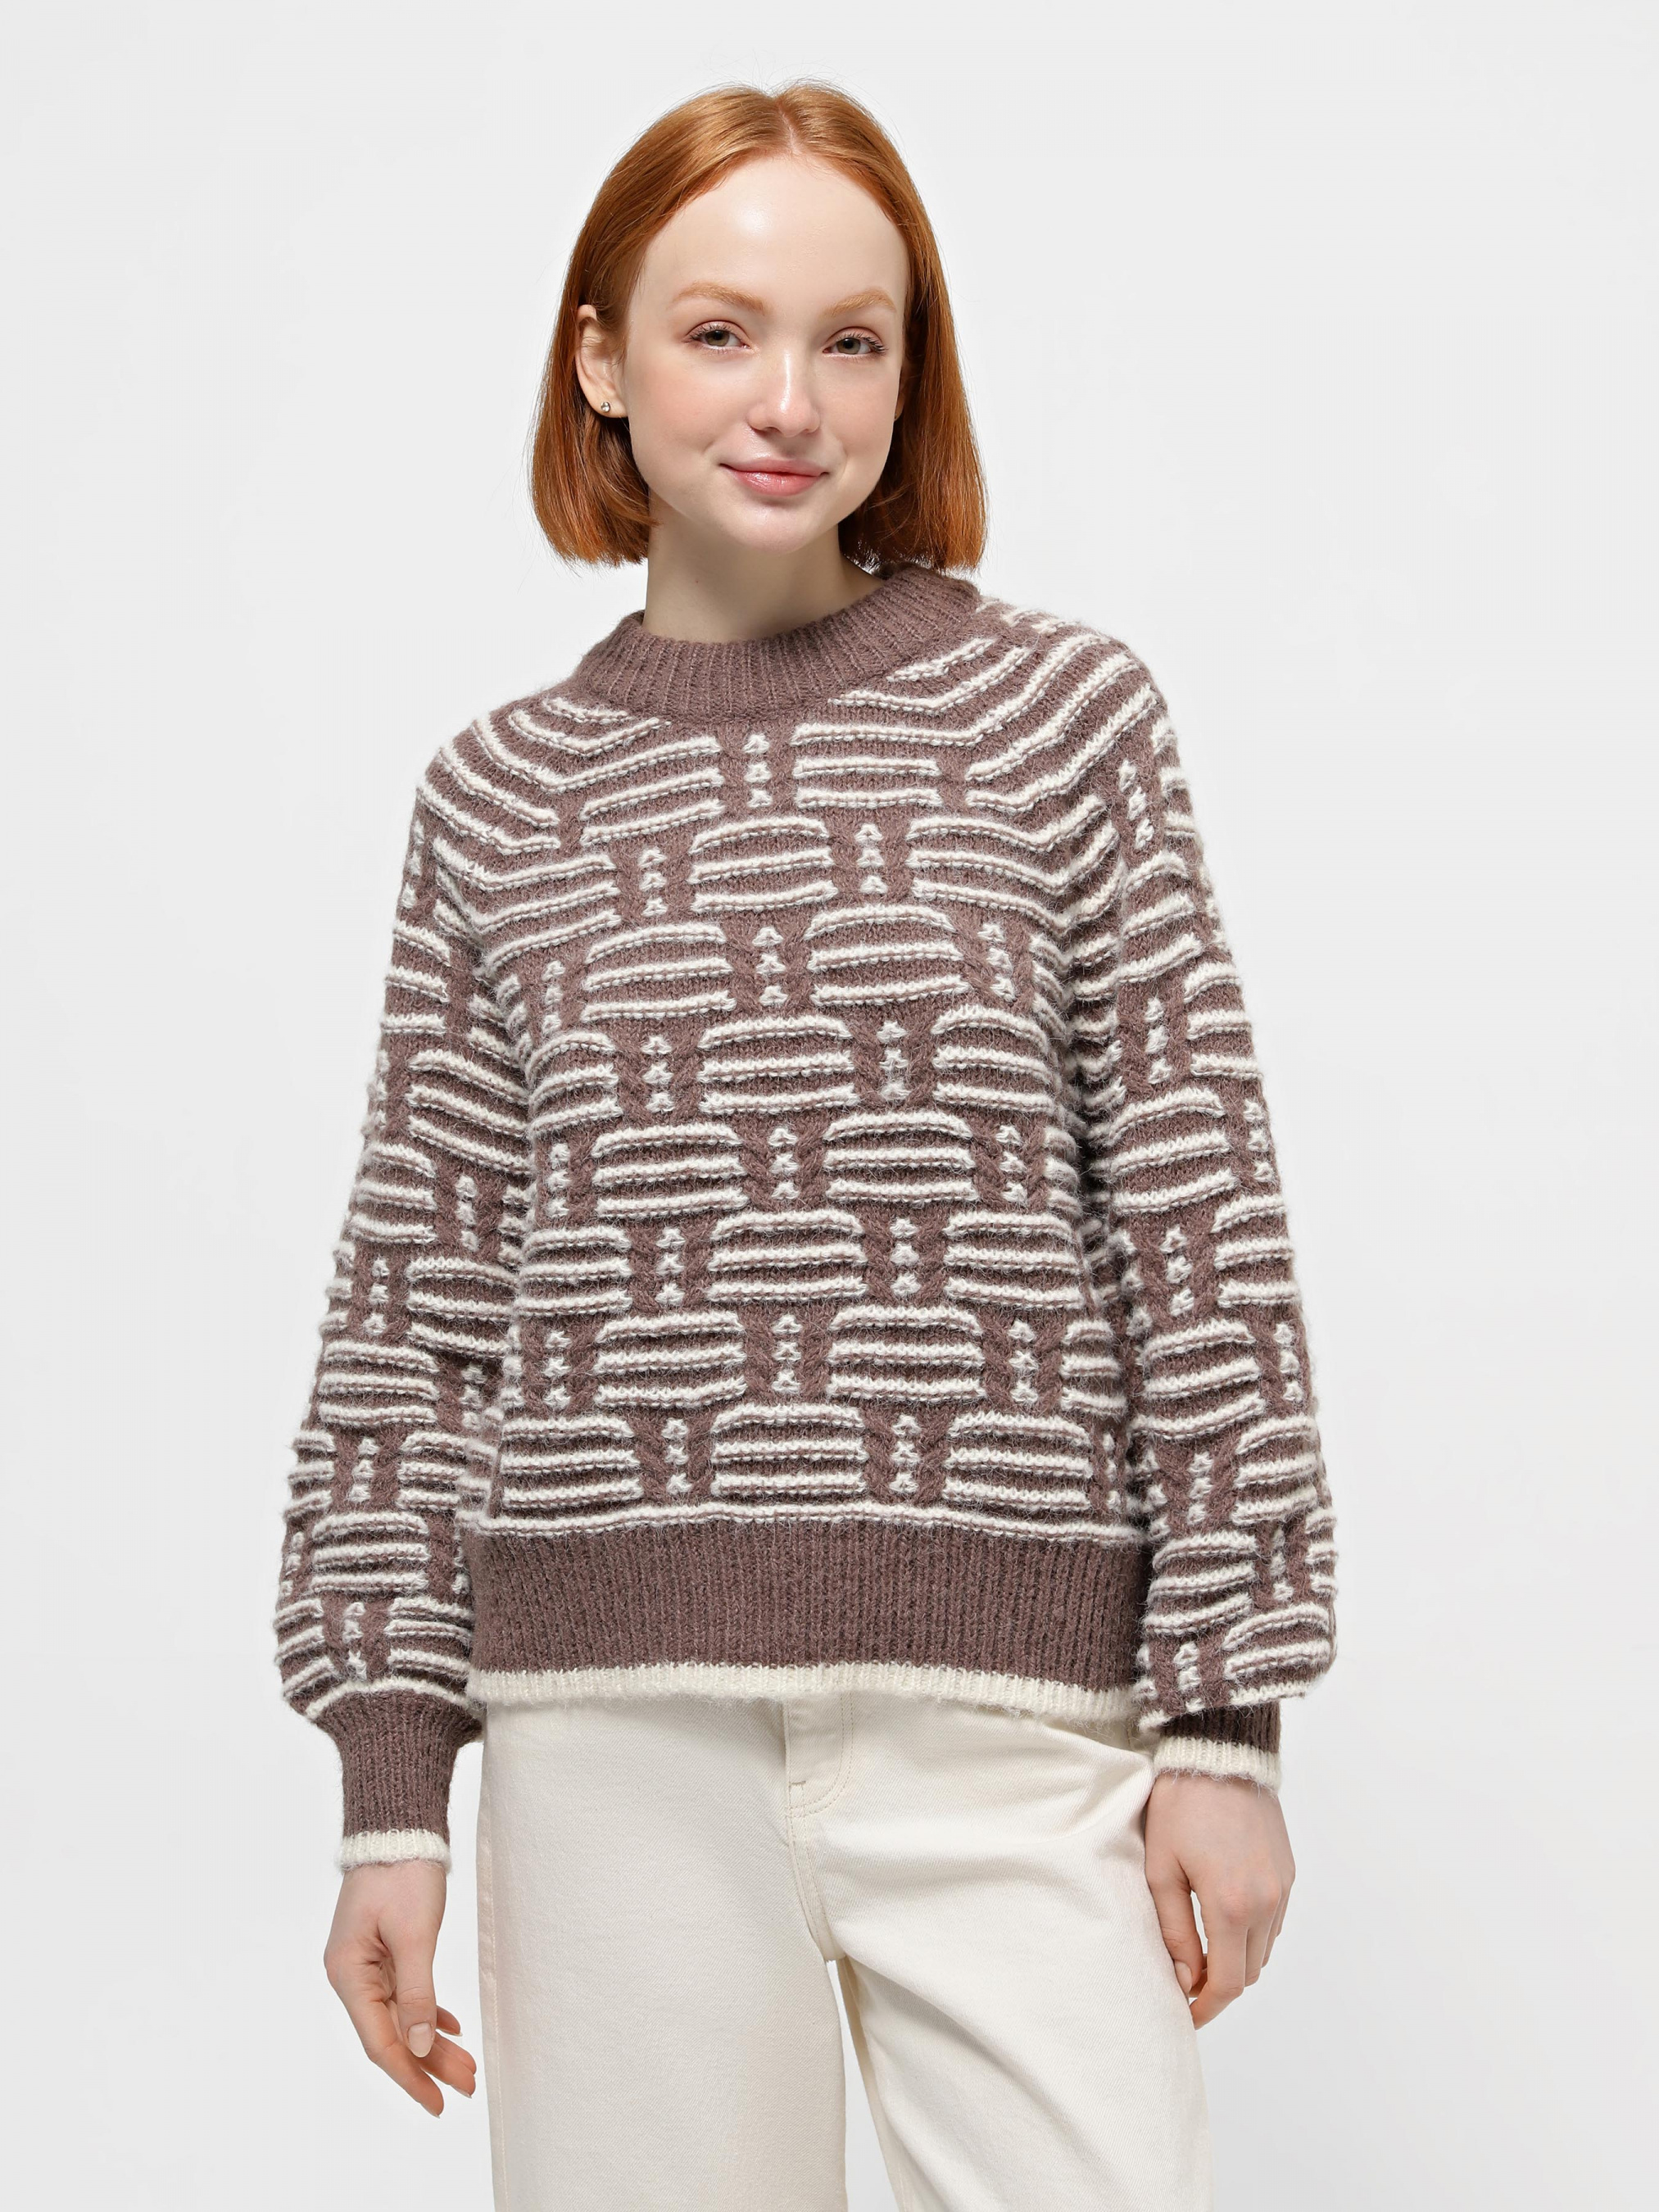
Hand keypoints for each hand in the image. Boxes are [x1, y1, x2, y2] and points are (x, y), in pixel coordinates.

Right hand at [322, 1859, 477, 2112]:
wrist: (399, 1825)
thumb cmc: (403, 1873)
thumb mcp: (415, 1935)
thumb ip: (417, 1992)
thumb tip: (420, 2045)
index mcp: (349, 1973)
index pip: (380, 2041)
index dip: (410, 2076)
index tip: (438, 2102)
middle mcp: (352, 1974)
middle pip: (392, 2033)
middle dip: (429, 2064)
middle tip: (467, 2088)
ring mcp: (367, 1962)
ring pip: (402, 2016)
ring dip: (433, 2042)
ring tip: (468, 2067)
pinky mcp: (383, 1950)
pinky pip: (405, 1994)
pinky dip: (428, 2012)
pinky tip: (450, 2031)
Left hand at [1143, 1770, 1294, 2027]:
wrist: (1218, 1752)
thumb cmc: (1180, 1806)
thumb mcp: (1161, 1869)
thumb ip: (1174, 1930)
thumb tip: (1186, 1978)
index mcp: (1232, 1906)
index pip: (1228, 1983)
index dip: (1206, 2007)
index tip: (1185, 2014)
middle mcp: (1266, 1902)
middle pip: (1249, 1972)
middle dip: (1219, 1985)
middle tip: (1186, 1979)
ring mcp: (1282, 1887)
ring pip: (1263, 1949)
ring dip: (1237, 1959)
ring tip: (1202, 1949)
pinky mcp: (1287, 1872)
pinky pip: (1273, 1921)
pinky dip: (1251, 1933)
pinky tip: (1223, 1916)